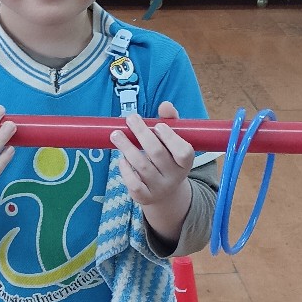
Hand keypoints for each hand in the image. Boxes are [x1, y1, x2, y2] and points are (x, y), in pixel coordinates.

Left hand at [111, 101, 192, 245]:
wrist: (164, 191)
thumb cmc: (167, 158)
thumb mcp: (173, 141)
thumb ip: (170, 122)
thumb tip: (165, 105)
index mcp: (185, 163)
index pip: (183, 152)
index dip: (170, 138)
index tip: (158, 125)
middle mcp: (174, 177)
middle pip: (158, 154)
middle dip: (142, 134)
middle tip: (130, 118)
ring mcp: (159, 188)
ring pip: (142, 166)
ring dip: (127, 147)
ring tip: (115, 134)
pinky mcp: (144, 197)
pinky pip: (134, 184)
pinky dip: (126, 170)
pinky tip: (121, 159)